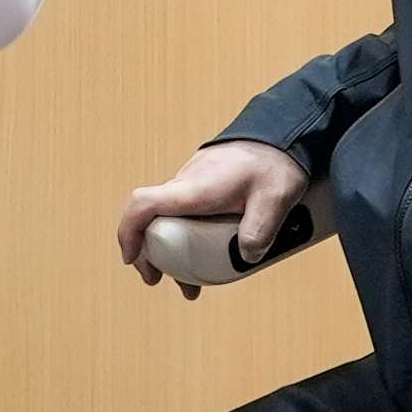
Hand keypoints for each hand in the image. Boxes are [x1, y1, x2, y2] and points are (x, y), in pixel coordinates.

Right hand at [115, 142, 312, 294]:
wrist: (282, 131)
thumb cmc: (276, 160)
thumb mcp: (274, 199)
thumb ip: (260, 230)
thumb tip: (246, 256)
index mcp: (195, 189)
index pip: (144, 205)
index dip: (129, 232)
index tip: (132, 258)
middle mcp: (186, 184)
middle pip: (150, 219)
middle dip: (149, 253)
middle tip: (158, 278)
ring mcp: (192, 183)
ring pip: (168, 218)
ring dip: (170, 248)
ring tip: (187, 280)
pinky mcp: (203, 184)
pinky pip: (184, 211)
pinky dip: (184, 233)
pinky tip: (205, 252)